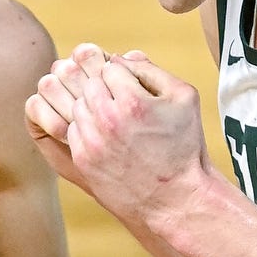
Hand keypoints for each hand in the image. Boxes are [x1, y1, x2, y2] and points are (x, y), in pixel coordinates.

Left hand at [27, 46, 210, 227]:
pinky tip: (106, 136)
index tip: (132, 88)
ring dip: (93, 107)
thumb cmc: (184, 146)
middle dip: (104, 88)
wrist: (176, 198)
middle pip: (89, 83)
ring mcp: (92, 142)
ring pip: (77, 105)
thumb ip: (152, 69)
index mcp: (133, 101)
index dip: (122, 74)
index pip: (110, 66)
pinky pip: (72, 129)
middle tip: (120, 102)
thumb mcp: (184, 98)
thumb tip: (122, 57)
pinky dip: (86, 128)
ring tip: (114, 119)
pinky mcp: (83, 160)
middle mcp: (108, 120)